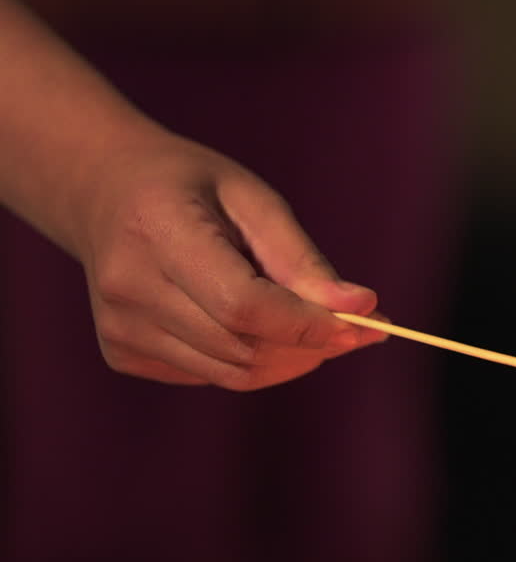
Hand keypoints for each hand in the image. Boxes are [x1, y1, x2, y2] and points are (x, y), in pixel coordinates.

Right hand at [71, 131, 386, 389]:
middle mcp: (128, 286)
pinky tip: (260, 323)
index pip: (243, 306)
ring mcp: (119, 328)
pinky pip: (212, 374)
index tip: (365, 324)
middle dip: (313, 344)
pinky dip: (254, 359)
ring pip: (233, 372)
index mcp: (159, 231)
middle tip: (360, 326)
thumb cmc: (192, 187)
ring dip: (291, 358)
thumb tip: (362, 307)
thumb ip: (302, 259)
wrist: (104, 192)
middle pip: (242, 346)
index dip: (308, 324)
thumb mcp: (253, 199)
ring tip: (319, 324)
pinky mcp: (121, 353)